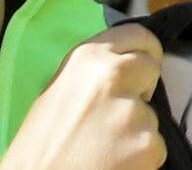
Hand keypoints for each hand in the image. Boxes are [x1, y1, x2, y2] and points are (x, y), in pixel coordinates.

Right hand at [0, 25, 165, 169]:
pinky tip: (113, 165)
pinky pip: (155, 146)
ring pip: (151, 115)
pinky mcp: (148, 144)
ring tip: (105, 149)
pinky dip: (141, 158)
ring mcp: (133, 110)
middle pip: (150, 67)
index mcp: (87, 58)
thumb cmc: (36, 150)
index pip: (137, 35)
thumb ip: (90, 77)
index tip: (138, 70)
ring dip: (136, 131)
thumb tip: (119, 71)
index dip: (142, 53)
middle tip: (119, 115)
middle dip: (142, 88)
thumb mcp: (57, 95)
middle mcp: (114, 75)